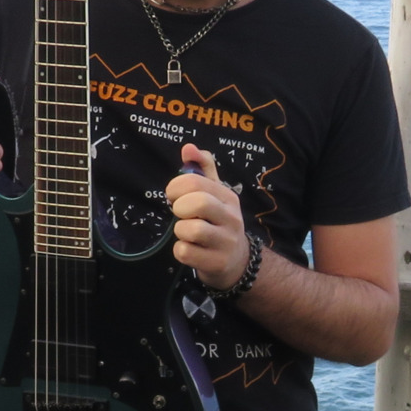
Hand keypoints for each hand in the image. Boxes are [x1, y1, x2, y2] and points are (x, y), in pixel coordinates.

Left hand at [164, 143, 249, 290]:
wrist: (236, 262)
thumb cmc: (218, 222)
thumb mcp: (215, 193)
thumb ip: (202, 169)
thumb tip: (188, 147)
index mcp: (228, 197)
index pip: (197, 181)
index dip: (176, 187)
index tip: (174, 196)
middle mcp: (231, 218)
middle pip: (198, 203)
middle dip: (180, 207)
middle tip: (180, 213)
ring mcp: (226, 242)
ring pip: (192, 230)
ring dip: (180, 231)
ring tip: (186, 233)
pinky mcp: (217, 263)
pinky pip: (186, 252)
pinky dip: (180, 251)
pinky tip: (189, 249)